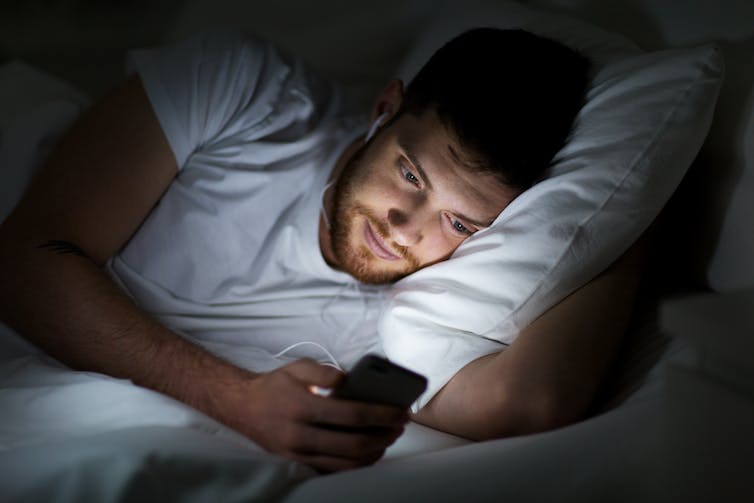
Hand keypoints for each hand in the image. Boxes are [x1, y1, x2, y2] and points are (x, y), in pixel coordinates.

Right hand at [218, 359, 408, 471]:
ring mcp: (299, 454)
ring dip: (375, 452)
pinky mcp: (298, 464)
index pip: (353, 414)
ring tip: (388, 437)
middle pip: (355, 444)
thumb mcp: (298, 367)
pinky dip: (357, 463)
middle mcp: (301, 435)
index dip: (381, 415)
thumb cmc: (275, 386)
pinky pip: (335, 470)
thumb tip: (353, 381)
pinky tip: (369, 451)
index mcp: (303, 407)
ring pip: (347, 463)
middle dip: (384, 436)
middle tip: (400, 426)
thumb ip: (326, 371)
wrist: (242, 407)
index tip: (400, 412)